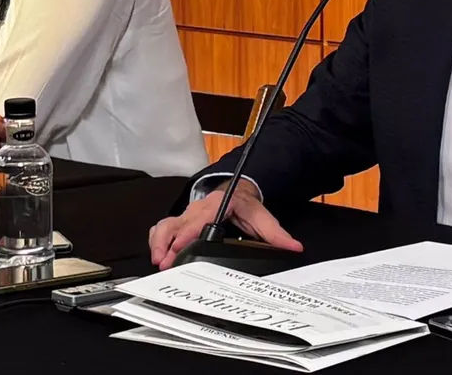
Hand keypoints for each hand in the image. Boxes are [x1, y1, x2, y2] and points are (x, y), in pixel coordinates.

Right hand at [148, 179, 302, 270]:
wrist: (238, 190)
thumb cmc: (245, 205)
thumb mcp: (262, 217)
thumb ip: (277, 234)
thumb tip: (294, 247)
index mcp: (218, 205)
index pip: (200, 219)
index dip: (188, 232)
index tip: (180, 246)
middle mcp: (199, 208)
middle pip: (178, 224)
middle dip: (168, 242)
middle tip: (164, 261)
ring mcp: (187, 214)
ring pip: (166, 225)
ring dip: (159, 242)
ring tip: (157, 260)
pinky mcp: (181, 221)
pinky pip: (163, 227)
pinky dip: (157, 240)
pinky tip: (157, 254)